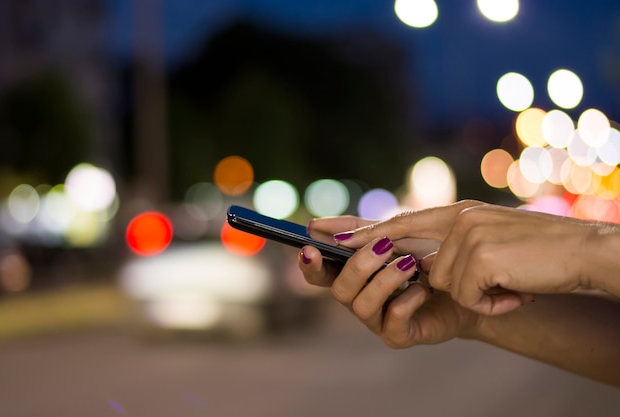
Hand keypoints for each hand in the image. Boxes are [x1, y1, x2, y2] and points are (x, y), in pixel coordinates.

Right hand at [298, 216, 478, 346]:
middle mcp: (359, 298)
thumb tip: (315, 225)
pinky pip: (391, 321)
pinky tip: (424, 287)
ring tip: (410, 263)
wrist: (470, 281)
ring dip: (384, 280)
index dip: (310, 264)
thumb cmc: (430, 256)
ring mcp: (377, 319)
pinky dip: (406, 300)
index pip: (319, 274)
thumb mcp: (395, 233)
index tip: (309, 248)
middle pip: (338, 289)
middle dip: (358, 266)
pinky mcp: (399, 335)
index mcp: (354, 274)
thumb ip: (360, 229)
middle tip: (385, 246)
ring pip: (361, 306)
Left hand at [331, 201, 593, 314]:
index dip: (365, 229)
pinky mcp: (479, 256)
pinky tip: (516, 291)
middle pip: (417, 257)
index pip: (401, 220)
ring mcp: (467, 235)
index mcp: (459, 212)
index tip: (329, 234)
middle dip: (411, 272)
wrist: (585, 252)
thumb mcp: (490, 241)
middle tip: (424, 278)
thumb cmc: (538, 254)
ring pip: (443, 283)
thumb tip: (424, 267)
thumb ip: (454, 246)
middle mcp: (458, 218)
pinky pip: (466, 296)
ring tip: (509, 283)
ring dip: (477, 294)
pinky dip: (492, 303)